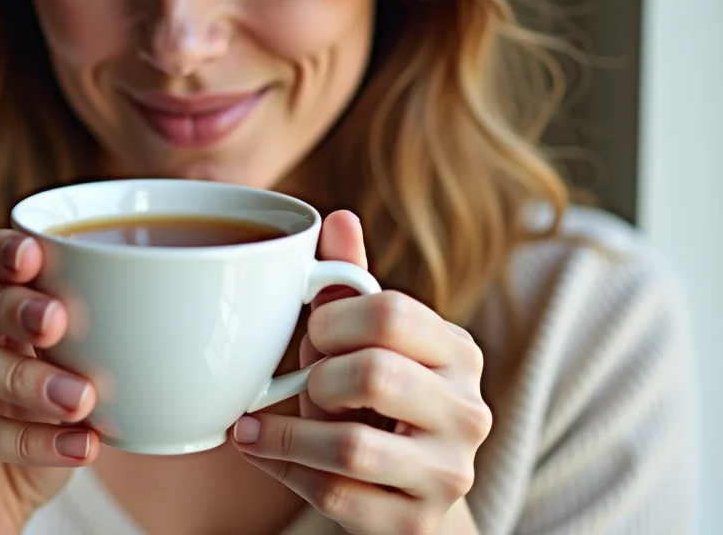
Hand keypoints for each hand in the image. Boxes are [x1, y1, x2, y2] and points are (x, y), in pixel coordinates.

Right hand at [0, 229, 100, 534]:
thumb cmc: (30, 436)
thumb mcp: (63, 384)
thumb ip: (82, 349)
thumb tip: (145, 321)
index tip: (36, 254)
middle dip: (8, 304)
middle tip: (60, 322)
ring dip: (20, 375)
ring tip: (81, 398)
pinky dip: (24, 438)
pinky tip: (76, 446)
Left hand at [231, 212, 490, 534]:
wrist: (409, 497)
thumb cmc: (377, 402)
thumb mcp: (367, 341)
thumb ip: (351, 282)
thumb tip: (336, 217)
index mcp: (457, 350)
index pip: (393, 312)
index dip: (333, 319)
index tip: (310, 333)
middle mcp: (468, 411)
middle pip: (373, 374)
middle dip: (315, 379)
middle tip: (297, 385)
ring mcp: (449, 473)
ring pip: (350, 446)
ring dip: (286, 433)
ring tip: (254, 426)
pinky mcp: (418, 524)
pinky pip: (336, 495)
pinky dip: (286, 473)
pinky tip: (268, 456)